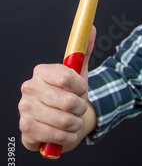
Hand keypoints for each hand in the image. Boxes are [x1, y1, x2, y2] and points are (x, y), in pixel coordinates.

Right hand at [18, 26, 96, 152]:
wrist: (60, 124)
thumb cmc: (70, 96)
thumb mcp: (79, 75)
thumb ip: (84, 52)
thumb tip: (91, 28)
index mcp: (41, 72)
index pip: (67, 76)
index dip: (80, 86)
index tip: (82, 89)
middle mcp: (29, 88)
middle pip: (68, 101)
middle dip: (80, 109)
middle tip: (78, 109)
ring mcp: (25, 109)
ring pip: (65, 121)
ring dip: (75, 124)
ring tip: (72, 121)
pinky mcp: (26, 130)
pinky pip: (57, 136)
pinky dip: (67, 137)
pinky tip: (64, 133)